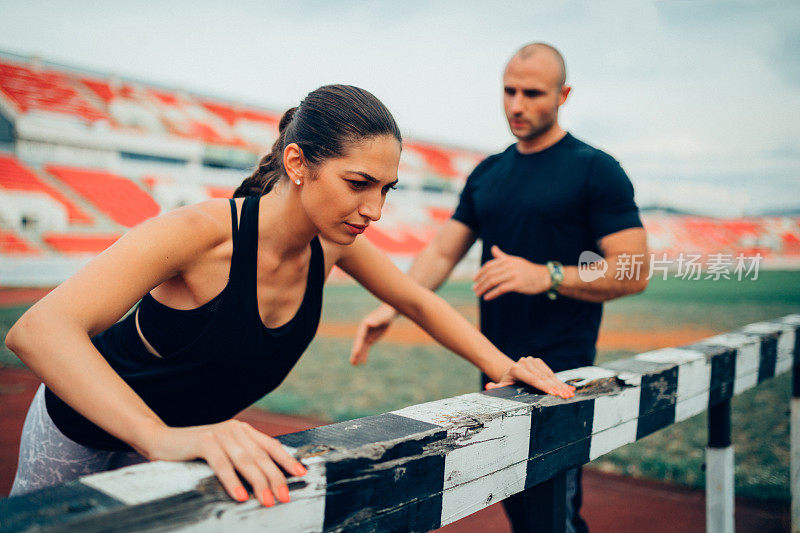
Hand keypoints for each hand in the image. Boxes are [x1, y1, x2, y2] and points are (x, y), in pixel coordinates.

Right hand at [142, 420, 306, 505]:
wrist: (161, 440)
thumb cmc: (195, 452)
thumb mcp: (224, 452)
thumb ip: (243, 459)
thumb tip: (267, 481)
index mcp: (243, 430)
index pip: (271, 446)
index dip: (287, 460)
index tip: (301, 474)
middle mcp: (235, 429)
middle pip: (262, 456)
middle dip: (276, 478)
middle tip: (285, 497)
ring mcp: (220, 433)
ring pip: (246, 461)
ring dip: (259, 483)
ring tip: (268, 500)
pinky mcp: (204, 441)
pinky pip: (222, 464)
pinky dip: (233, 481)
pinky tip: (241, 495)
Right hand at [350, 304, 397, 364]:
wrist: (389, 312)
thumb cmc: (386, 314)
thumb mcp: (382, 317)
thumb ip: (375, 320)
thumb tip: (369, 323)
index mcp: (364, 325)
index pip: (360, 337)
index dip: (357, 346)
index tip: (355, 353)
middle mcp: (363, 331)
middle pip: (358, 343)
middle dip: (355, 353)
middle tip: (352, 362)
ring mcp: (367, 335)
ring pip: (361, 347)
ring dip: (358, 356)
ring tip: (354, 365)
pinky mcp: (371, 338)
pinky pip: (366, 348)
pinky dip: (365, 354)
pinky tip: (363, 362)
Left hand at [473, 246, 550, 299]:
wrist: (544, 277)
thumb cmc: (527, 270)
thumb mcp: (514, 261)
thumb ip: (502, 256)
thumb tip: (493, 248)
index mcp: (507, 260)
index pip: (489, 266)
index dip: (480, 273)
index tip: (474, 280)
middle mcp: (509, 266)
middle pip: (489, 274)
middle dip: (480, 282)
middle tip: (474, 289)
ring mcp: (513, 274)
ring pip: (493, 281)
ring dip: (483, 288)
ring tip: (478, 294)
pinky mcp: (517, 284)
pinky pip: (501, 289)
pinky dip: (492, 293)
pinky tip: (486, 297)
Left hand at [486, 356, 575, 398]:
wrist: (510, 371)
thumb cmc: (507, 383)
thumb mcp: (502, 386)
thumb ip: (496, 388)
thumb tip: (489, 387)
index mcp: (517, 369)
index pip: (533, 379)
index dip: (544, 387)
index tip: (554, 394)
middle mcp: (525, 362)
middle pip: (543, 378)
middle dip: (556, 388)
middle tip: (566, 396)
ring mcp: (533, 361)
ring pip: (549, 375)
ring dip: (560, 385)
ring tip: (569, 393)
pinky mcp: (539, 362)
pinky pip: (551, 373)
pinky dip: (560, 381)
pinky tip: (569, 388)